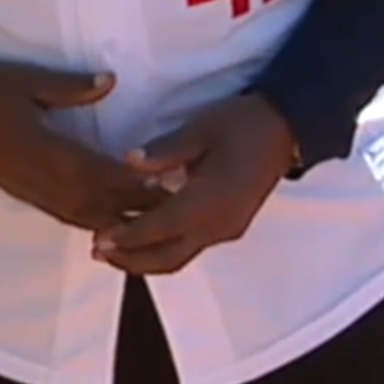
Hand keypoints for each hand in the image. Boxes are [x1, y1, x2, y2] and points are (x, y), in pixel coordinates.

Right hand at [0, 64, 170, 231]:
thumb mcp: (27, 81)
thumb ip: (69, 86)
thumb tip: (109, 82)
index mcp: (52, 153)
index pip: (104, 172)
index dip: (138, 179)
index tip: (171, 177)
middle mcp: (52, 184)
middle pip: (107, 202)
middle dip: (144, 205)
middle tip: (183, 202)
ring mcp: (46, 198)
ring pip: (96, 219)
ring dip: (129, 221)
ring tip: (165, 219)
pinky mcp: (42, 203)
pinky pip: (80, 221)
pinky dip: (107, 226)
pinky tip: (128, 227)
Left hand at [92, 94, 296, 276]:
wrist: (286, 130)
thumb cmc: (242, 124)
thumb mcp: (202, 128)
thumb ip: (166, 149)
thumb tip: (131, 161)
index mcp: (212, 199)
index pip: (161, 227)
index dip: (128, 236)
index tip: (98, 239)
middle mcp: (220, 224)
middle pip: (169, 256)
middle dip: (131, 259)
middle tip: (97, 251)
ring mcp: (227, 229)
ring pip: (180, 256)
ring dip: (145, 258)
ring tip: (112, 250)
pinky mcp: (229, 227)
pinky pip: (191, 246)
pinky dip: (163, 247)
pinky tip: (142, 236)